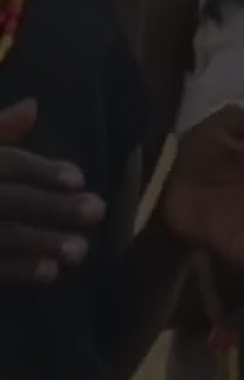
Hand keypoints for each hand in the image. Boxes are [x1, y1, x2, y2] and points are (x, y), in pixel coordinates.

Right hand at [0, 99, 102, 282]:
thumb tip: (32, 106)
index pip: (3, 163)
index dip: (40, 169)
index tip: (79, 178)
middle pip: (6, 199)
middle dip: (51, 206)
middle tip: (97, 210)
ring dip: (40, 243)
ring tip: (80, 250)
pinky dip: (17, 270)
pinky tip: (50, 272)